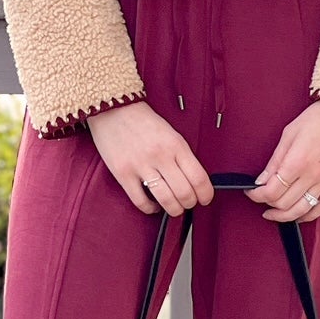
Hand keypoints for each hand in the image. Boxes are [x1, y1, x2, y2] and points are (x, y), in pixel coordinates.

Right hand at [87, 99, 214, 215]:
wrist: (114, 109)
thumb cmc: (143, 121)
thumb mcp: (171, 134)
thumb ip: (182, 155)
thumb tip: (193, 181)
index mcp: (176, 144)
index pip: (199, 178)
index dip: (205, 194)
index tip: (204, 199)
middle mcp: (160, 155)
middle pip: (184, 192)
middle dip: (190, 204)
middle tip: (188, 203)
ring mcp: (141, 165)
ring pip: (166, 200)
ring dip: (174, 209)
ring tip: (173, 207)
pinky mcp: (123, 173)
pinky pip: (140, 201)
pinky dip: (150, 208)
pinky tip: (153, 206)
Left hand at [247, 100, 319, 221]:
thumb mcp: (289, 133)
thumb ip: (275, 160)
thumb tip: (262, 179)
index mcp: (297, 162)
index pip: (271, 191)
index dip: (256, 195)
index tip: (251, 191)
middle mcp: (312, 176)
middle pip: (283, 203)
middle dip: (267, 204)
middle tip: (260, 198)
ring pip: (301, 210)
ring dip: (284, 216)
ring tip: (273, 213)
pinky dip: (308, 216)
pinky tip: (299, 215)